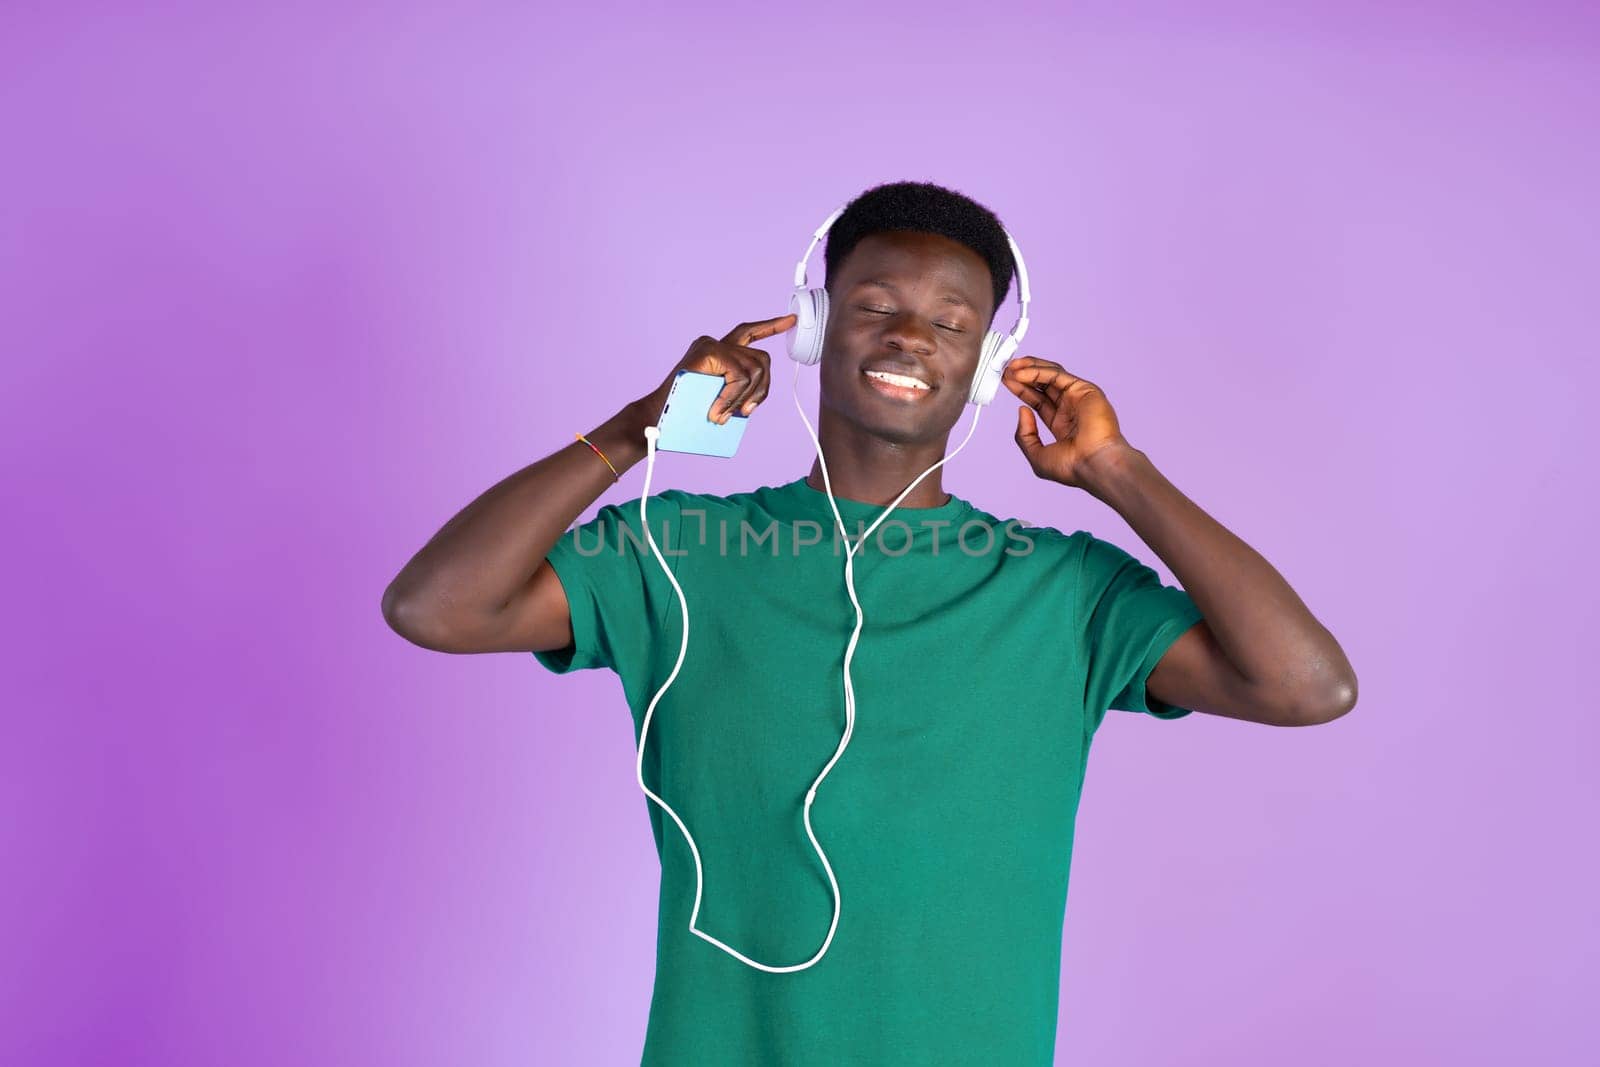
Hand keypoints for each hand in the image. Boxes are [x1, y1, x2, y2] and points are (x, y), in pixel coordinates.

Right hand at [632, 313, 797, 429]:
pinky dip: (733, 396)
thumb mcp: (720, 399)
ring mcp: (711, 344)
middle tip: (747, 412)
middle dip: (762, 389)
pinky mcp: (708, 351)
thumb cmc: (686, 411)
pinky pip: (739, 374)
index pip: (750, 333)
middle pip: (761, 359)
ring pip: (753, 368)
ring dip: (744, 397)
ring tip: (726, 414)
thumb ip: (737, 390)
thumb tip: (756, 397)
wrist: (657, 416)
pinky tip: (719, 409)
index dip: (771, 327)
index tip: (790, 320)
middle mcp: (716, 343)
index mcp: (720, 353)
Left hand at [1001, 356, 1133, 487]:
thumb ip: (1025, 435)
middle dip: (1023, 375)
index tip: (1006, 382)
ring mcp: (1078, 398)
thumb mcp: (1036, 455)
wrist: (1092, 464)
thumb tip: (1022, 410)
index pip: (1038, 400)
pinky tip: (1021, 374)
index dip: (1021, 389)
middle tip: (1005, 371)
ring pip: (1051, 374)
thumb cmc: (1072, 467)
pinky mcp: (1085, 390)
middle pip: (1044, 384)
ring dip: (1029, 368)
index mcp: (1062, 424)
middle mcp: (1070, 409)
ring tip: (1011, 368)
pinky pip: (1058, 375)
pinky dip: (1038, 371)